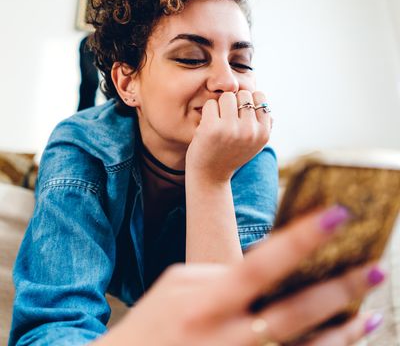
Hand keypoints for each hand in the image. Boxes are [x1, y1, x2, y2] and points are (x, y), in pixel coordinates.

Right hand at [98, 206, 383, 345]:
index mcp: (208, 300)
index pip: (262, 263)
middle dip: (338, 287)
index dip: (301, 239)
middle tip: (374, 264)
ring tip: (369, 303)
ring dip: (342, 328)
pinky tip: (345, 337)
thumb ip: (216, 274)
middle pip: (295, 310)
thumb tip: (255, 267)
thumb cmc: (151, 322)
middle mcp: (229, 334)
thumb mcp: (176, 285)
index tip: (335, 215)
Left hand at [185, 90, 271, 181]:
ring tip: (218, 121)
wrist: (210, 175)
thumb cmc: (231, 154)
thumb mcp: (254, 143)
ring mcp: (231, 129)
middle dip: (234, 102)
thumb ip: (262, 124)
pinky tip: (208, 125)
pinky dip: (208, 112)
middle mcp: (250, 131)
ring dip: (220, 105)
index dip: (248, 101)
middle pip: (243, 94)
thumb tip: (263, 101)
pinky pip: (211, 104)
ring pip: (227, 96)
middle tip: (227, 118)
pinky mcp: (212, 128)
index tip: (240, 113)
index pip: (260, 97)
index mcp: (263, 133)